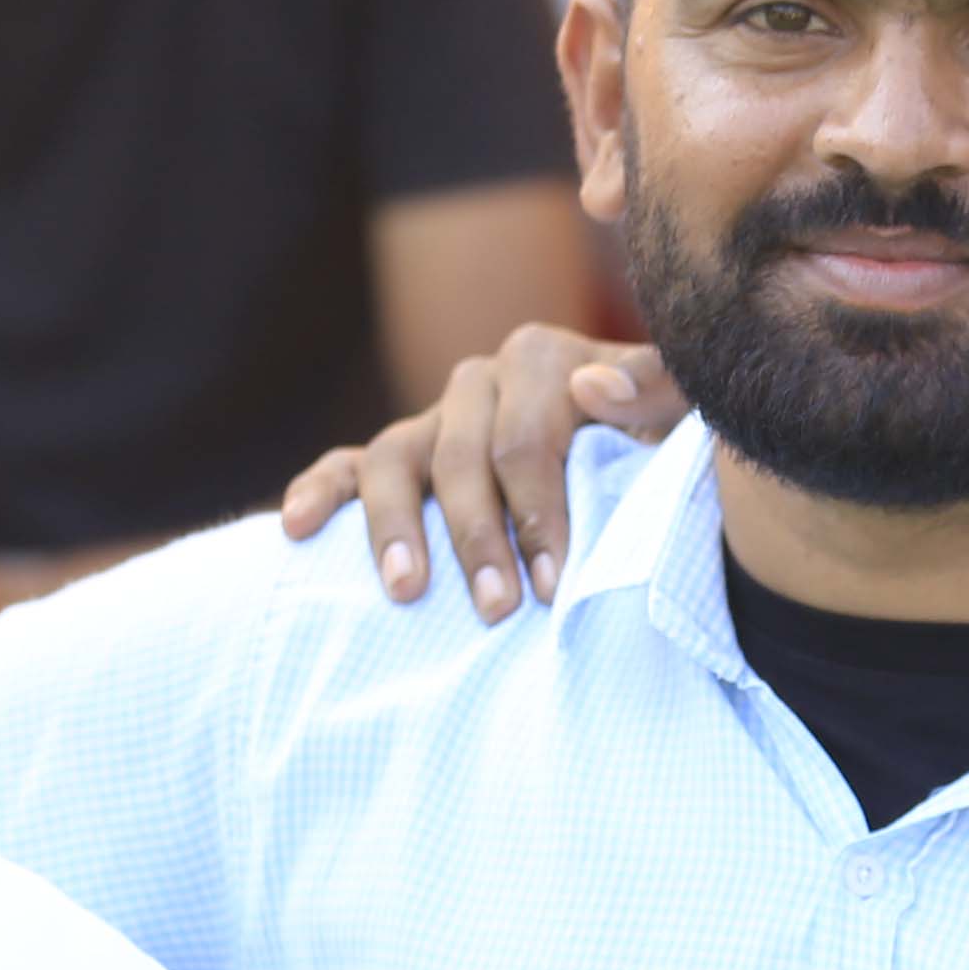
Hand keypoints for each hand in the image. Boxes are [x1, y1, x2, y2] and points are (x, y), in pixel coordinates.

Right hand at [276, 328, 685, 619]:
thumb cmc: (652, 442)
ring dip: (396, 528)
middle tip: (497, 610)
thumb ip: (656, 391)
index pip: (526, 440)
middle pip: (462, 459)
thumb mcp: (674, 414)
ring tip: (407, 591)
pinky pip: (344, 466)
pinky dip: (317, 492)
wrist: (628, 448)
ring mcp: (432, 418)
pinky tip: (294, 530)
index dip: (538, 515)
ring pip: (392, 460)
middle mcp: (479, 380)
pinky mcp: (396, 453)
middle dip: (479, 539)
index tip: (555, 586)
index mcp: (541, 359)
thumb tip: (591, 389)